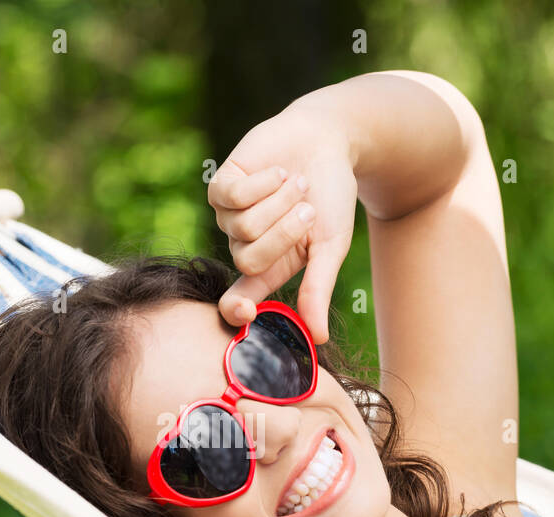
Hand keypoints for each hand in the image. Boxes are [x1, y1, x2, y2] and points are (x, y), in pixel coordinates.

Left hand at [208, 99, 357, 343]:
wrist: (328, 142)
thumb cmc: (331, 197)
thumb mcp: (330, 246)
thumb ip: (319, 288)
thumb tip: (318, 338)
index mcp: (270, 269)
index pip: (239, 301)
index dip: (236, 310)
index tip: (245, 310)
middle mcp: (245, 246)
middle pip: (249, 259)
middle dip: (284, 232)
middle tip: (308, 208)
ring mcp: (229, 217)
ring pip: (241, 226)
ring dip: (279, 201)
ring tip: (297, 183)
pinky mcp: (222, 186)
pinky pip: (230, 196)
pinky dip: (262, 183)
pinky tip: (278, 172)